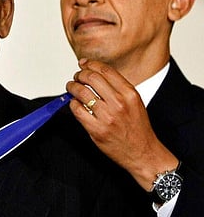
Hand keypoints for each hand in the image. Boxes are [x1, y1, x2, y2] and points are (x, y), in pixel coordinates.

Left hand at [66, 59, 177, 190]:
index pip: (105, 70)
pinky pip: (77, 110)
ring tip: (71, 87)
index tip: (83, 63)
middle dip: (80, 74)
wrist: (143, 153)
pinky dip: (72, 104)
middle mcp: (119, 103)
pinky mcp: (96, 129)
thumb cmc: (138, 128)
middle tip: (77, 77)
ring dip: (72, 87)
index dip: (90, 64)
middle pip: (91, 78)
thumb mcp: (135, 102)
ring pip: (81, 92)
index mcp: (129, 93)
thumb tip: (96, 73)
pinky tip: (74, 103)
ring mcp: (107, 117)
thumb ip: (118, 88)